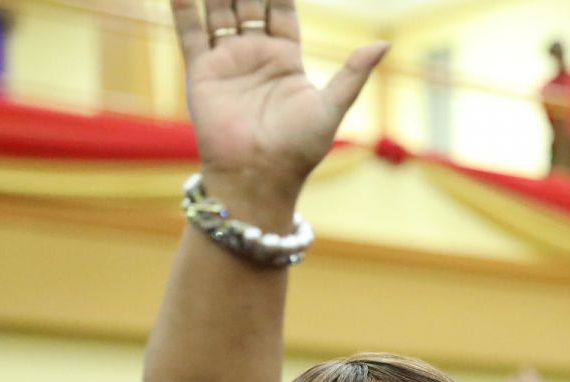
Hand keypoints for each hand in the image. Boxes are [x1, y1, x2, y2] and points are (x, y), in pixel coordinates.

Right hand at [172, 0, 387, 207]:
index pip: (280, 9)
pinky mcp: (201, 73)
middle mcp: (253, 56)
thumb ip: (353, 74)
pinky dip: (184, 8)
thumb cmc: (297, 150)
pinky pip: (191, 32)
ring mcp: (226, 62)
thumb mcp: (331, 108)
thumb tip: (385, 44)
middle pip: (247, 2)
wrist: (258, 177)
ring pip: (219, 10)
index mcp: (284, 59)